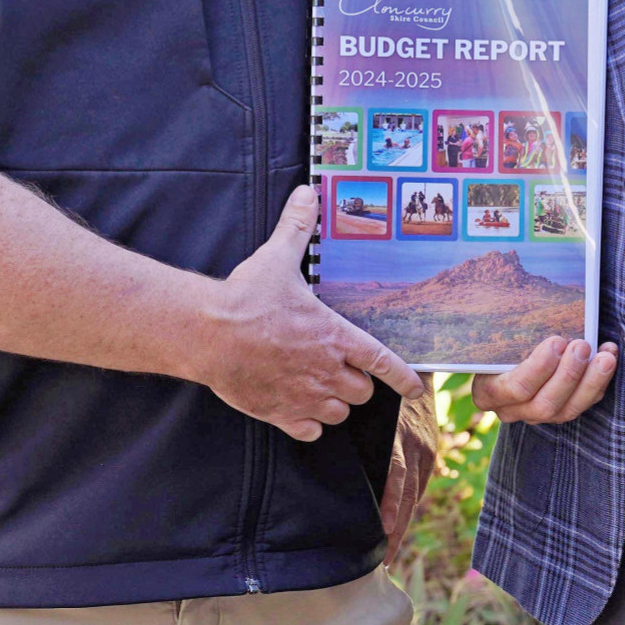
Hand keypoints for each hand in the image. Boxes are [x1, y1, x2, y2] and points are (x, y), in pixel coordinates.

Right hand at [198, 185, 425, 441]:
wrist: (208, 334)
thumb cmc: (245, 298)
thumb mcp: (276, 258)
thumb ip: (296, 228)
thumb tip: (307, 193)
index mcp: (335, 337)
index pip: (383, 362)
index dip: (404, 376)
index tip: (417, 386)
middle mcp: (327, 371)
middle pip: (362, 393)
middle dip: (356, 383)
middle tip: (341, 369)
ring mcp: (304, 397)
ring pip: (339, 414)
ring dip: (335, 403)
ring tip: (321, 387)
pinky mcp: (279, 414)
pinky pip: (310, 432)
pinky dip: (309, 424)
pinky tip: (299, 409)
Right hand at [472, 335, 618, 422]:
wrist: (501, 357)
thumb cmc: (495, 342)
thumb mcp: (487, 336)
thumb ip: (503, 328)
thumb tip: (517, 298)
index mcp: (487, 392)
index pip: (515, 388)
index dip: (538, 368)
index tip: (556, 341)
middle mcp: (511, 410)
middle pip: (544, 404)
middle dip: (569, 374)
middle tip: (582, 345)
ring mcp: (536, 415)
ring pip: (567, 410)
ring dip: (590, 382)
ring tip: (605, 356)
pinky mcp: (559, 412)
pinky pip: (582, 404)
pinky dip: (599, 382)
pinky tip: (609, 356)